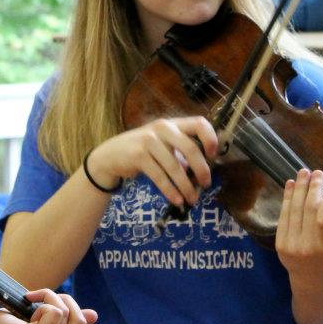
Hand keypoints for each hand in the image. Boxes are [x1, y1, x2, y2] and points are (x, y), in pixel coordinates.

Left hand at [0, 290, 99, 323]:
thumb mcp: (46, 321)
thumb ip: (69, 320)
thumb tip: (95, 315)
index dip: (80, 319)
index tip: (58, 311)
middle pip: (83, 323)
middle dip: (66, 301)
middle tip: (44, 299)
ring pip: (69, 314)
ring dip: (52, 297)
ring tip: (33, 302)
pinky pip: (56, 311)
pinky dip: (43, 299)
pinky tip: (28, 307)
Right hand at [89, 116, 216, 206]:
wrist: (110, 155)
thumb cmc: (142, 150)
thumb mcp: (162, 144)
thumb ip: (180, 152)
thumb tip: (203, 172)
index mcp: (172, 124)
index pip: (199, 123)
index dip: (210, 139)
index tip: (213, 156)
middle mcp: (162, 128)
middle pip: (190, 148)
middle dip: (202, 170)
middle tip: (206, 184)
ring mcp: (149, 141)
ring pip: (175, 167)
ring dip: (186, 186)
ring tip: (192, 199)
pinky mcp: (138, 156)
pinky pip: (160, 177)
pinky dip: (171, 191)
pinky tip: (177, 200)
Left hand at [276, 169, 322, 280]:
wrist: (315, 284)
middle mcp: (307, 248)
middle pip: (307, 211)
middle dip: (311, 188)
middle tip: (315, 172)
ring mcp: (291, 247)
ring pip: (293, 211)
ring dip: (297, 189)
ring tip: (301, 173)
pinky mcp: (279, 245)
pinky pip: (283, 217)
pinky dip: (286, 200)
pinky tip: (289, 186)